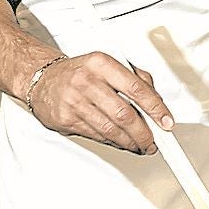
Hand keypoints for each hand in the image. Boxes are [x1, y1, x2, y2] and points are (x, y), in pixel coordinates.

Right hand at [28, 52, 174, 153]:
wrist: (42, 79)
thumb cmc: (79, 72)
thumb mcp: (107, 64)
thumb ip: (134, 77)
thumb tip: (156, 100)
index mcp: (101, 63)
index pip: (136, 88)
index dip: (155, 108)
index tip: (165, 121)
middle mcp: (87, 81)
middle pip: (124, 114)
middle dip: (143, 133)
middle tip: (153, 141)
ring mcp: (75, 101)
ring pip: (110, 130)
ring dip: (130, 142)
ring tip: (140, 145)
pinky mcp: (66, 119)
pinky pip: (96, 136)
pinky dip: (113, 143)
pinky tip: (122, 142)